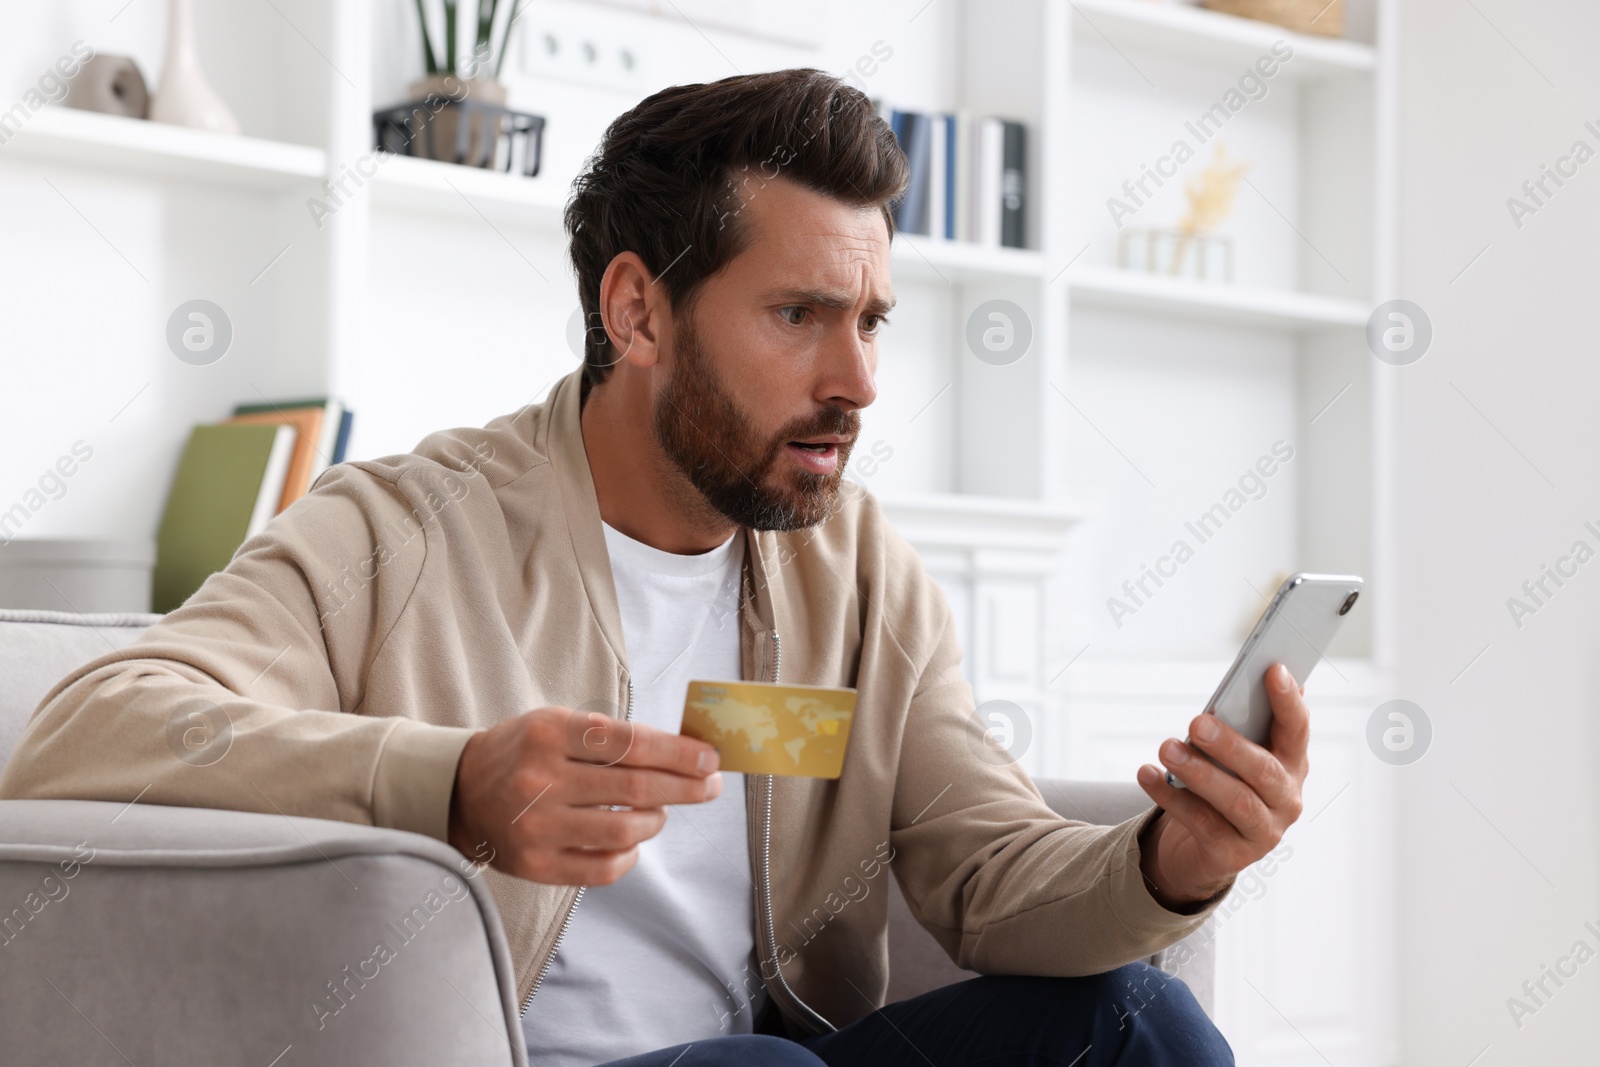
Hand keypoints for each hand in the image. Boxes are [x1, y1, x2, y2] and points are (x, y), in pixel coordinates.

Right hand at [447, 706, 722, 885]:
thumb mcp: (558, 724)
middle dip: (685, 787)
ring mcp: (537, 827)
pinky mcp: (536, 866)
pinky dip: (630, 855)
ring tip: (659, 811)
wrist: (459, 792)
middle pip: (635, 788)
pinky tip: (633, 842)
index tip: (710, 758)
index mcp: (549, 734)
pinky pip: (603, 868)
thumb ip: (613, 738)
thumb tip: (682, 753)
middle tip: (711, 785)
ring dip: (656, 820)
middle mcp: (541, 780)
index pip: (630, 743)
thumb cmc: (523, 752)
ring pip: (625, 831)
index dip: (678, 752)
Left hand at [1134, 662, 1308, 909]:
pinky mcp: (1233, 856)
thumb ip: (1241, 722)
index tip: (1272, 669)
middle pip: (1263, 770)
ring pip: (1235, 800)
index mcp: (1292, 764)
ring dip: (1199, 773)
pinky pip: (1201, 823)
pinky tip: (1146, 774)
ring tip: (1166, 748)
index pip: (1297, 729)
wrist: (1210, 847)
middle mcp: (1287, 799)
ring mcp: (1264, 832)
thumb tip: (1248, 676)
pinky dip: (1170, 797)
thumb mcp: (1236, 753)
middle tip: (1196, 722)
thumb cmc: (1225, 782)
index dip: (1288, 701)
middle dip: (1230, 744)